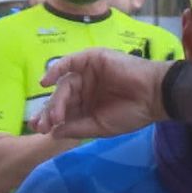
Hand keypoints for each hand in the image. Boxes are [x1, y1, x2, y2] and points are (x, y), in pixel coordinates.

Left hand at [35, 49, 170, 138]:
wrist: (152, 96)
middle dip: (49, 111)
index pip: (64, 111)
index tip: (39, 130)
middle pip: (61, 98)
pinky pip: (69, 62)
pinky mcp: (91, 59)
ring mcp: (87, 73)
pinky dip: (56, 69)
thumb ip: (76, 128)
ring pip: (64, 85)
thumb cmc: (130, 114)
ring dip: (56, 100)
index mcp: (88, 106)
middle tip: (41, 124)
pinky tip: (46, 82)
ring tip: (55, 115)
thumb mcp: (100, 127)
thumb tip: (52, 133)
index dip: (50, 120)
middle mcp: (85, 89)